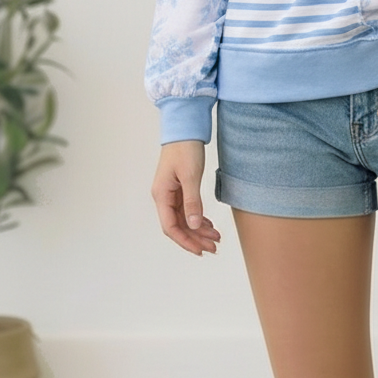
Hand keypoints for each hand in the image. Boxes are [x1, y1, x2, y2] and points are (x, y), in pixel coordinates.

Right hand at [151, 140, 220, 256]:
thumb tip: (194, 226)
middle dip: (195, 238)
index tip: (200, 250)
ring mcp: (171, 192)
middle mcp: (164, 196)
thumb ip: (192, 202)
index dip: (185, 241)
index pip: (171, 227)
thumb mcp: (191, 176)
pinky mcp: (180, 187)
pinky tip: (208, 224)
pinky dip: (198, 218)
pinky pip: (188, 209)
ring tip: (216, 238)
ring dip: (199, 230)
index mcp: (161, 195)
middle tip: (214, 247)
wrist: (185, 127)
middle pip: (178, 226)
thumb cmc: (185, 148)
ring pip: (185, 218)